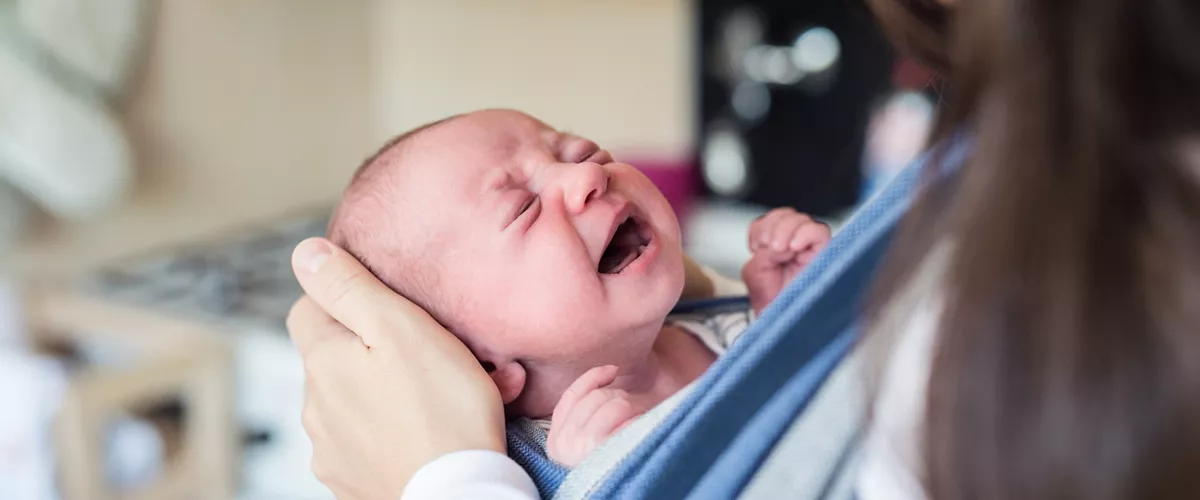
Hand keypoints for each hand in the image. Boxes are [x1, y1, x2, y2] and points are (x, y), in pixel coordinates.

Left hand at [288, 238, 505, 498]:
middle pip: (335, 357)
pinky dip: (395, 429)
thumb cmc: (442, 410)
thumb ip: (350, 287)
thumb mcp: (400, 327)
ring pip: (356, 400)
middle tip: (434, 349)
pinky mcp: (354, 482)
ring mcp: (332, 450)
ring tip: (446, 391)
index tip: (389, 306)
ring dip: (389, 389)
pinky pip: (370, 441)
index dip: (346, 297)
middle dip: (376, 347)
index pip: (307, 307)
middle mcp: (315, 408)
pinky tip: (433, 429)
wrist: (457, 495)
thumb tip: (306, 254)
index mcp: (323, 362)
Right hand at [545, 366, 637, 466]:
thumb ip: (583, 417)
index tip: (613, 370)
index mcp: (556, 439)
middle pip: (597, 397)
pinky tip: (648, 428)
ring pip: (615, 406)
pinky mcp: (610, 454)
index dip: (592, 377)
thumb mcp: (580, 447)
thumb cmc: (603, 473)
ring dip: (637, 406)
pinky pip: (631, 423)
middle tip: (641, 405)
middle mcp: (566, 442)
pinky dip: (643, 420)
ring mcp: (586, 448)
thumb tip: (609, 372)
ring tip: (646, 417)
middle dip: (622, 396)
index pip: (572, 396)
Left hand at [742, 208, 830, 313]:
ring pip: (802, 220)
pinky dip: (805, 234)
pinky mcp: (825, 255)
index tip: (755, 245)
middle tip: (768, 246)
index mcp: (776, 248)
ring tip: (780, 250)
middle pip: (786, 215)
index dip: (761, 227)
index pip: (770, 220)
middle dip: (773, 226)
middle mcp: (795, 246)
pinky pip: (820, 232)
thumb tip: (779, 245)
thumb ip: (762, 253)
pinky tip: (795, 247)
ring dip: (785, 230)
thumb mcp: (756, 273)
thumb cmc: (774, 304)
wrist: (784, 325)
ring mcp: (811, 250)